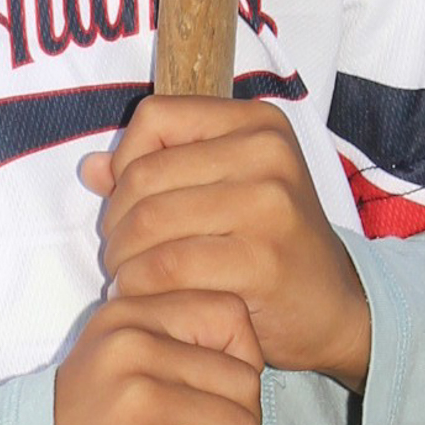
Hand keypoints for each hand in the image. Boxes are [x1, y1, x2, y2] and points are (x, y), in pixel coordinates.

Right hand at [53, 289, 261, 424]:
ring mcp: (139, 400)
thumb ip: (167, 337)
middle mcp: (132, 348)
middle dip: (243, 421)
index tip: (221, 395)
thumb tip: (246, 352)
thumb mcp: (114, 356)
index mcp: (127, 315)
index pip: (227, 313)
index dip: (244, 357)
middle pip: (243, 379)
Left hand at [81, 97, 371, 391]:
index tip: (130, 203)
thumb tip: (91, 168)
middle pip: (144, 175)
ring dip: (123, 260)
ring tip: (130, 278)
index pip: (155, 117)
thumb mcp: (224, 190)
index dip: (125, 162)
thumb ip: (157, 170)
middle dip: (116, 223)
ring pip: (149, 222)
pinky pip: (167, 267)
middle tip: (121, 255)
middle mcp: (268, 153)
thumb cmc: (268, 245)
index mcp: (257, 123)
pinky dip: (143, 287)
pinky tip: (149, 298)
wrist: (333, 308)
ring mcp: (270, 204)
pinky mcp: (262, 259)